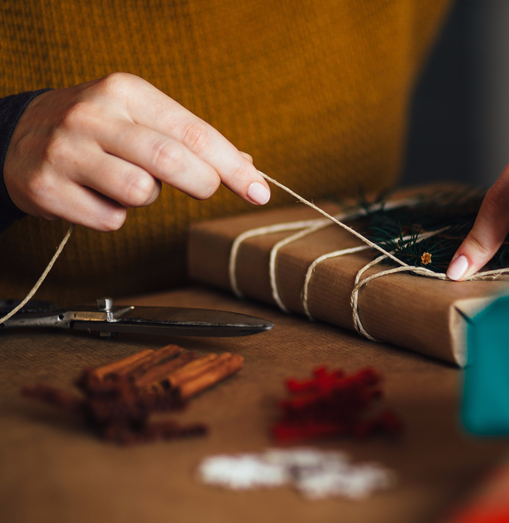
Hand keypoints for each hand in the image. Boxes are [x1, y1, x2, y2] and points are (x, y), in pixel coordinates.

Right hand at [2, 73, 269, 230]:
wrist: (17, 135)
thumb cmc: (99, 129)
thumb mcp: (142, 118)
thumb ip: (193, 141)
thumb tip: (248, 167)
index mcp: (126, 91)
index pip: (193, 132)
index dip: (231, 166)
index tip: (260, 191)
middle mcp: (93, 115)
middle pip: (170, 161)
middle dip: (201, 183)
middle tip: (203, 187)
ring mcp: (65, 150)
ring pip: (140, 194)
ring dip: (147, 199)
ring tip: (127, 183)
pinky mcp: (45, 187)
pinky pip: (109, 220)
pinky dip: (113, 216)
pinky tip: (95, 196)